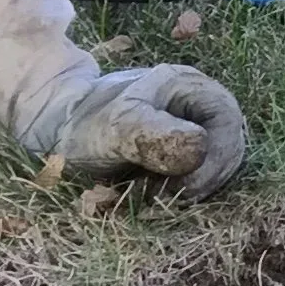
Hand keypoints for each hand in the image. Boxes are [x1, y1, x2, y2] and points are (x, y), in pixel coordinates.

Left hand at [50, 64, 245, 199]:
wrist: (55, 130)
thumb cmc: (84, 123)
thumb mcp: (115, 127)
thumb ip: (154, 135)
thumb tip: (199, 148)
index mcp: (191, 87)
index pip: (229, 122)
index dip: (218, 157)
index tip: (188, 187)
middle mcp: (199, 106)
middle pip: (229, 146)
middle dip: (206, 177)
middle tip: (172, 198)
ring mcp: (194, 129)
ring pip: (217, 165)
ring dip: (194, 188)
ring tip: (157, 196)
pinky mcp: (184, 153)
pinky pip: (201, 175)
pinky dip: (184, 192)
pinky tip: (156, 195)